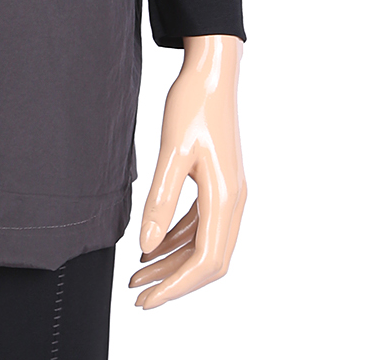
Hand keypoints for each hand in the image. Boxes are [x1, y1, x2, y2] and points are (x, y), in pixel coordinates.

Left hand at [129, 34, 245, 308]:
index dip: (175, 287)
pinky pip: (202, 224)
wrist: (212, 71)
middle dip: (173, 282)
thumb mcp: (171, 152)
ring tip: (139, 272)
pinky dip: (179, 238)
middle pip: (208, 261)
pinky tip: (155, 244)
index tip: (146, 300)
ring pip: (204, 244)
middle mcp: (233, 202)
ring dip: (173, 262)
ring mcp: (229, 193)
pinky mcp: (220, 183)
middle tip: (137, 293)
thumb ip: (161, 201)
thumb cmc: (193, 105)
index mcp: (225, 199)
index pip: (204, 261)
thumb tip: (147, 246)